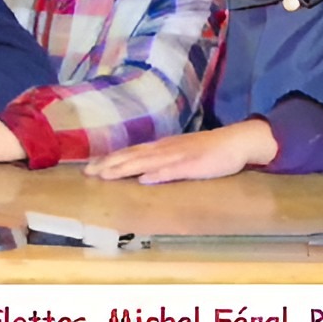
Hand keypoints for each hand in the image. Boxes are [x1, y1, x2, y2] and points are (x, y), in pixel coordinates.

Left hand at [89, 120, 277, 183]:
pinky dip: (158, 174)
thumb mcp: (180, 153)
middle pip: (132, 156)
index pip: (129, 153)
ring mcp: (178, 156)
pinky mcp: (193, 165)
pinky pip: (173, 170)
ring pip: (146, 162)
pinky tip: (145, 179)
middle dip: (109, 165)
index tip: (89, 168)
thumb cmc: (208, 151)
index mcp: (161, 148)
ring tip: (106, 175)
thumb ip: (161, 161)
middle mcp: (165, 149)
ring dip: (125, 168)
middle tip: (87, 173)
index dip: (109, 160)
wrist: (236, 142)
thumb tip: (141, 171)